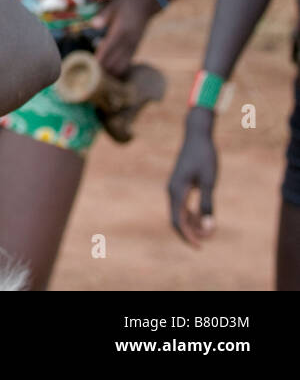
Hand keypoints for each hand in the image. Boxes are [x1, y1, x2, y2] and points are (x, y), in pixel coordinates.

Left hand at [93, 0, 153, 76]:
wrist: (145, 7)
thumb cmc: (125, 6)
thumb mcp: (113, 5)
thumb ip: (103, 15)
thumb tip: (93, 25)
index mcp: (120, 32)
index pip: (107, 51)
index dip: (97, 60)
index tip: (86, 66)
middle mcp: (127, 43)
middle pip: (113, 64)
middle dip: (101, 69)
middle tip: (87, 71)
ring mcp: (132, 48)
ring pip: (121, 68)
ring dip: (109, 72)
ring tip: (96, 72)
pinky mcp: (135, 50)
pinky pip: (126, 65)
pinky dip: (117, 70)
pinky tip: (107, 69)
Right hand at [168, 111, 216, 246]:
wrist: (197, 135)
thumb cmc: (205, 157)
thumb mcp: (209, 181)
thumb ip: (207, 204)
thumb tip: (208, 226)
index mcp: (176, 191)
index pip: (178, 221)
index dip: (188, 236)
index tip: (200, 246)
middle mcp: (172, 191)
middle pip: (177, 219)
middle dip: (191, 232)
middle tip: (208, 241)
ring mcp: (174, 187)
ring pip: (179, 213)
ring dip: (192, 224)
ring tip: (209, 230)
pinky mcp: (179, 184)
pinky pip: (182, 205)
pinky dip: (191, 214)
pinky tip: (203, 217)